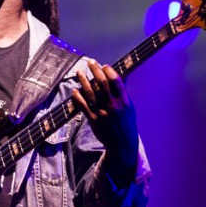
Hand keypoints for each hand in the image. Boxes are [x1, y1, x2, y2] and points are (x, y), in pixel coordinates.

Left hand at [72, 60, 138, 184]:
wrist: (122, 144)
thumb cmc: (127, 125)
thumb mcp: (130, 108)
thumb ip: (123, 94)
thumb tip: (118, 79)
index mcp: (124, 102)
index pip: (116, 81)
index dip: (109, 71)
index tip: (104, 65)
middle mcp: (113, 106)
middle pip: (102, 83)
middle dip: (95, 70)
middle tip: (90, 62)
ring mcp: (102, 113)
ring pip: (90, 92)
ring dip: (83, 80)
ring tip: (79, 72)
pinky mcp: (93, 120)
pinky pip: (83, 105)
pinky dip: (78, 96)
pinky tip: (75, 90)